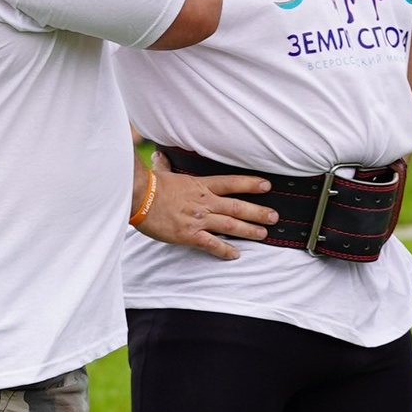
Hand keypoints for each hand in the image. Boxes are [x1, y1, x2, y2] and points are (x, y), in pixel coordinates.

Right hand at [136, 160, 271, 258]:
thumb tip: (159, 156)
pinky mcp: (189, 235)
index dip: (250, 184)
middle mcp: (204, 202)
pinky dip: (225, 250)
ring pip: (230, 225)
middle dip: (258, 212)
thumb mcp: (161, 173)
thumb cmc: (149, 186)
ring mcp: (198, 219)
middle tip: (274, 217)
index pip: (231, 183)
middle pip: (237, 207)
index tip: (267, 186)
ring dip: (249, 230)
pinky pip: (212, 244)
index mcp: (200, 186)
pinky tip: (236, 255)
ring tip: (263, 234)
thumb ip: (165, 166)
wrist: (138, 198)